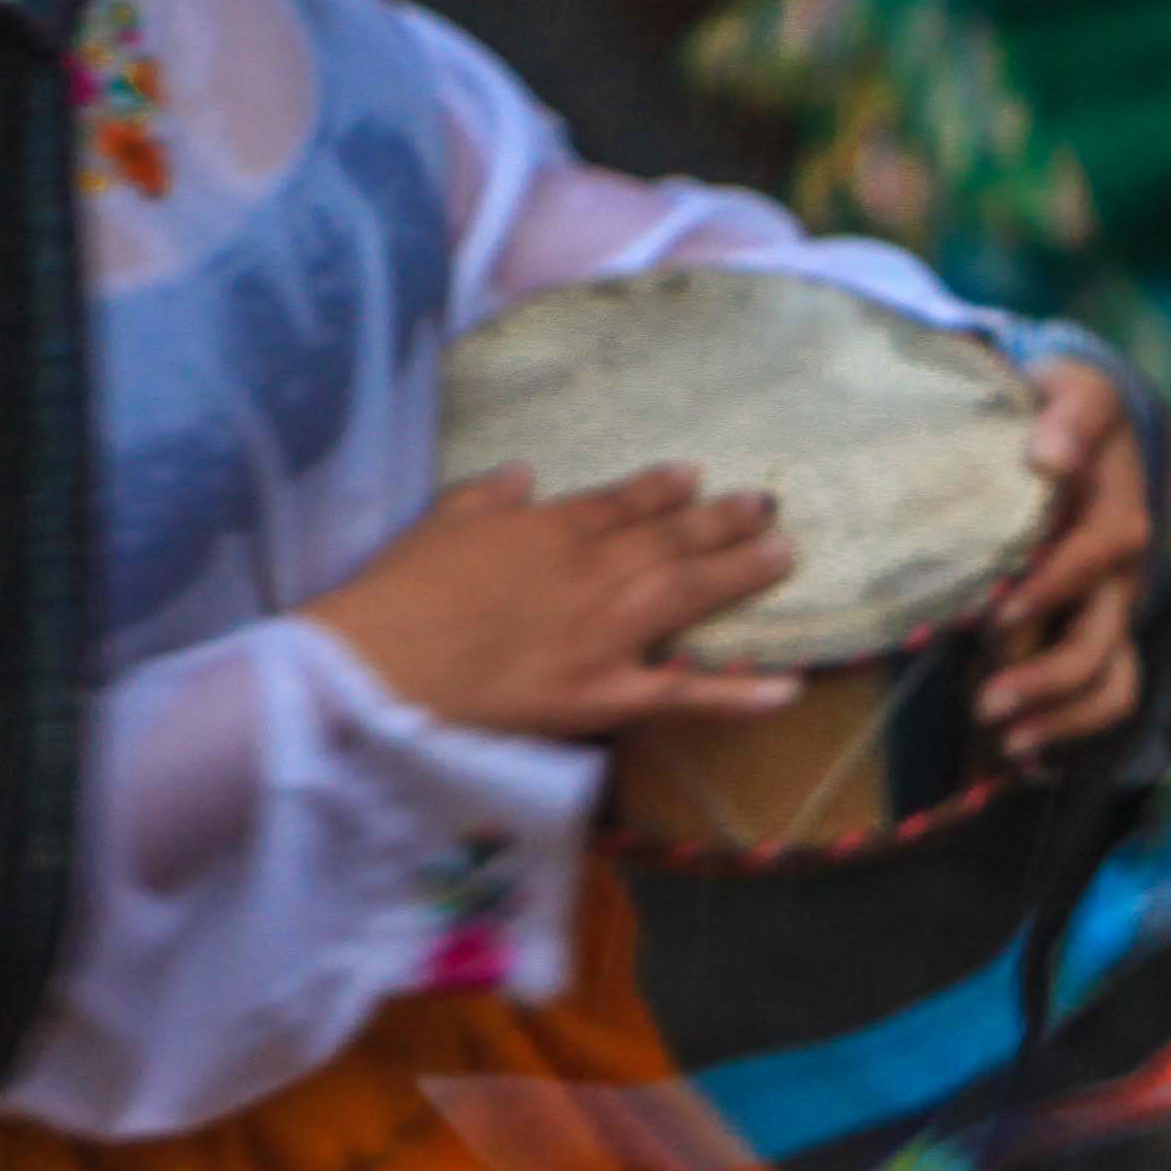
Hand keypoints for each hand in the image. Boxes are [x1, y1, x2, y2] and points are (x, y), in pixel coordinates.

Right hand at [306, 465, 804, 742]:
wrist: (379, 665)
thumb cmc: (397, 593)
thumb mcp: (439, 522)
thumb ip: (488, 496)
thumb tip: (525, 474)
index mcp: (549, 527)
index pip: (619, 502)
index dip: (660, 489)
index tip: (693, 477)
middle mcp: (592, 571)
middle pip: (669, 538)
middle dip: (721, 519)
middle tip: (767, 505)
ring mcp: (606, 634)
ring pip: (687, 594)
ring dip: (740, 570)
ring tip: (786, 553)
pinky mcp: (604, 696)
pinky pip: (684, 696)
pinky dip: (739, 694)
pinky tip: (790, 687)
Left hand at [974, 352, 1150, 765]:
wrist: (1084, 425)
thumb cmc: (1057, 410)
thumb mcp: (1067, 390)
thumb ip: (1067, 415)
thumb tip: (1050, 455)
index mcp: (1116, 503)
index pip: (1103, 547)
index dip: (1054, 585)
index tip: (997, 615)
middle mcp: (1126, 562)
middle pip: (1103, 631)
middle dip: (1046, 674)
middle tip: (981, 701)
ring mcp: (1117, 604)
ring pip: (1111, 676)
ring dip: (1059, 714)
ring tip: (1002, 738)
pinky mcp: (1105, 631)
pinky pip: (1107, 695)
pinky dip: (1067, 732)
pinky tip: (1022, 759)